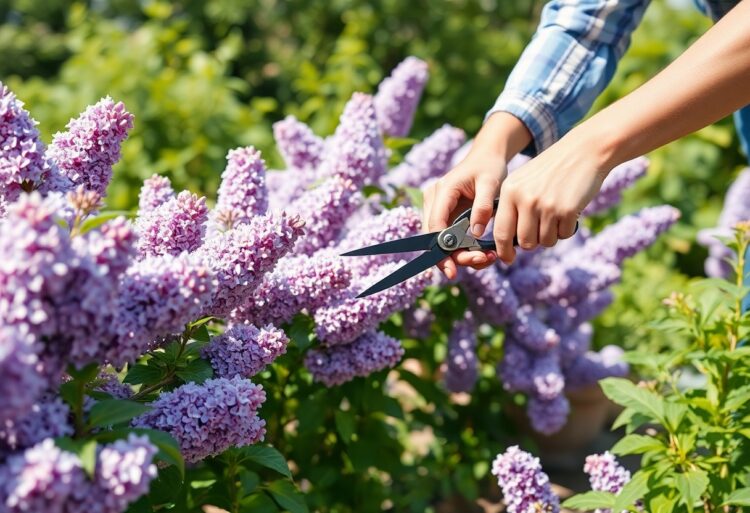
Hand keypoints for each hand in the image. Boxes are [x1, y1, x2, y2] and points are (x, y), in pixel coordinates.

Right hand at [423, 147, 502, 278]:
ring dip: (462, 256)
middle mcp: (434, 201)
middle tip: (482, 262)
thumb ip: (483, 207)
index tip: (453, 269)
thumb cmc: (489, 166)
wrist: (487, 157)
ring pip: (441, 242)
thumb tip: (476, 233)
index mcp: (442, 191)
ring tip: (488, 258)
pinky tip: (483, 253)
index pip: (435, 226)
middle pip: (435, 238)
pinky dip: (464, 250)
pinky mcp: (445, 216)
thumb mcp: (491, 183)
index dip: (442, 250)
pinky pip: (449, 239)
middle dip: (454, 257)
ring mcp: (437, 209)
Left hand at [491, 130, 608, 263]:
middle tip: (541, 229)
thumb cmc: (550, 171)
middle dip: (533, 242)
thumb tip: (507, 243)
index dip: (504, 251)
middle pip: (525, 242)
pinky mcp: (567, 210)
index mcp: (509, 191)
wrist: (584, 151)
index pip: (501, 232)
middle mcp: (525, 199)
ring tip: (555, 215)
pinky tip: (568, 210)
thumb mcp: (522, 182)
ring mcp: (546, 205)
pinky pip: (563, 235)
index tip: (507, 259)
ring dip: (551, 235)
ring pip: (545, 241)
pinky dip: (566, 229)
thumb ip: (511, 208)